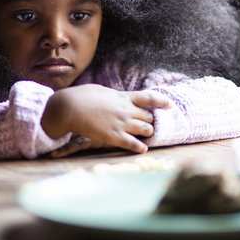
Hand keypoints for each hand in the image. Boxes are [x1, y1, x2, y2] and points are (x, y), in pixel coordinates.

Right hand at [41, 84, 170, 156]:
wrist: (70, 108)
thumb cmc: (81, 96)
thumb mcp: (101, 90)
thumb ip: (112, 95)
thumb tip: (115, 97)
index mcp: (123, 97)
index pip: (149, 98)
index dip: (161, 102)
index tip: (169, 105)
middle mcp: (127, 111)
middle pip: (149, 117)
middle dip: (149, 121)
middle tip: (148, 124)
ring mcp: (122, 124)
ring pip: (146, 130)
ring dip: (147, 133)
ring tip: (146, 135)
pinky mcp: (114, 137)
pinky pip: (134, 144)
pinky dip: (140, 147)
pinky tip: (142, 149)